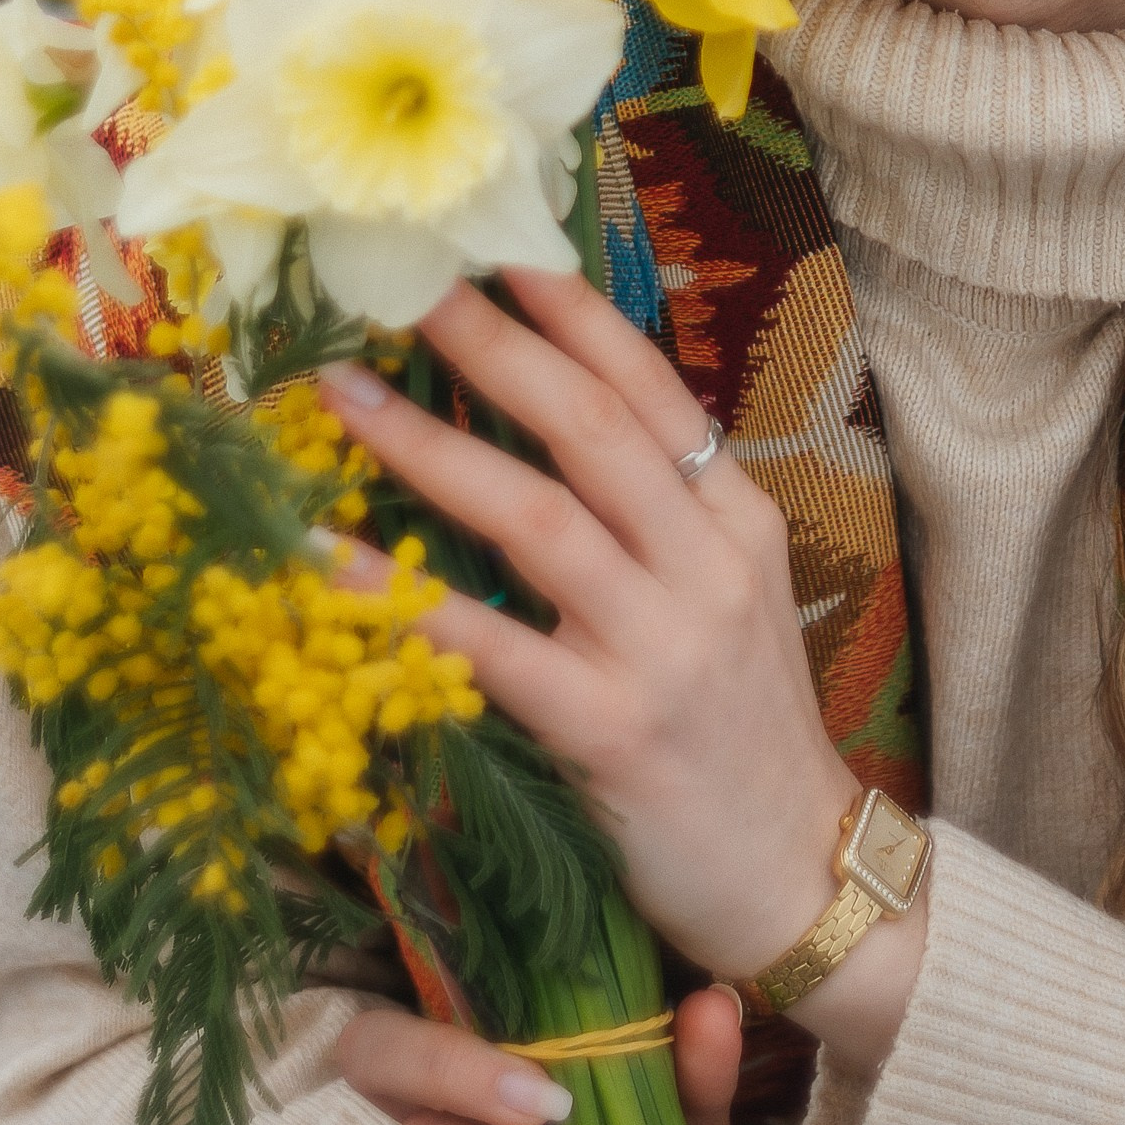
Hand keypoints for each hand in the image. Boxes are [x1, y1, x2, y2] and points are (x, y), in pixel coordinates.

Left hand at [321, 270, 925, 1077]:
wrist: (801, 877)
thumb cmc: (742, 735)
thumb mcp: (729, 600)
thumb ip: (659, 518)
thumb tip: (551, 424)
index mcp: (737, 521)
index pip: (648, 387)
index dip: (569, 311)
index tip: (494, 247)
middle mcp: (706, 565)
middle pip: (586, 424)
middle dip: (489, 342)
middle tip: (401, 281)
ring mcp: (662, 644)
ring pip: (533, 514)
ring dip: (426, 443)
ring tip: (338, 393)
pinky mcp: (611, 728)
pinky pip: (485, 644)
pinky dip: (398, 597)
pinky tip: (324, 561)